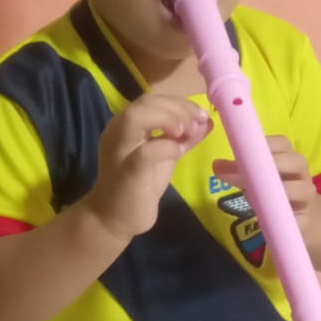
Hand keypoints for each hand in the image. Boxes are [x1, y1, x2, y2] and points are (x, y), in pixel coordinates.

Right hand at [87, 95, 212, 241]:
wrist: (113, 219)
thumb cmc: (139, 187)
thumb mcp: (166, 156)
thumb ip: (184, 138)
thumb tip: (207, 121)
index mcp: (125, 125)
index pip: (151, 101)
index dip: (179, 103)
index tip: (201, 114)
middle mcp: (117, 132)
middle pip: (145, 103)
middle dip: (177, 108)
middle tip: (198, 122)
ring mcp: (119, 151)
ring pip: (136, 118)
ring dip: (168, 119)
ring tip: (186, 132)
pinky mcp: (126, 172)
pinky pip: (145, 152)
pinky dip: (167, 147)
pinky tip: (179, 153)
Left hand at [212, 136, 317, 233]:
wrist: (302, 220)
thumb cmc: (274, 194)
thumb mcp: (257, 180)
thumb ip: (240, 171)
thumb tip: (217, 165)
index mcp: (290, 158)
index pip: (283, 143)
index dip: (264, 145)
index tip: (243, 152)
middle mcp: (303, 174)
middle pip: (296, 161)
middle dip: (267, 167)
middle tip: (239, 175)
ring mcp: (307, 197)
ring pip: (300, 189)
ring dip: (275, 193)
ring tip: (251, 198)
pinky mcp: (307, 221)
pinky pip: (298, 218)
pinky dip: (282, 218)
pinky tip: (267, 219)